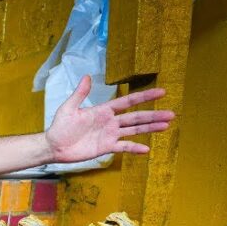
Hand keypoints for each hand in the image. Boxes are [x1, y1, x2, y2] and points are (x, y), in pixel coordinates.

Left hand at [45, 75, 174, 162]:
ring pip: (134, 130)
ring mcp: (110, 135)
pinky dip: (134, 148)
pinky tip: (147, 149)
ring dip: (150, 128)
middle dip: (153, 115)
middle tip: (172, 113)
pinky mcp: (106, 147)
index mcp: (104, 110)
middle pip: (136, 117)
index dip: (144, 97)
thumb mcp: (69, 108)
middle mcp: (110, 121)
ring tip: (166, 125)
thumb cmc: (60, 126)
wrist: (54, 146)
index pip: (128, 102)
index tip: (161, 92)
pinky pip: (124, 147)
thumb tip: (87, 76)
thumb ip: (80, 94)